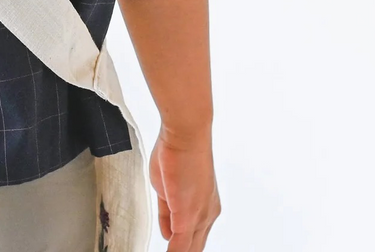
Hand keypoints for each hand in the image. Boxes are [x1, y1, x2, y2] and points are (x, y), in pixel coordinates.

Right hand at [148, 125, 220, 250]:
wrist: (186, 134)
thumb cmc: (176, 152)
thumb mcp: (166, 186)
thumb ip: (167, 212)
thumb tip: (167, 233)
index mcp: (205, 208)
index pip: (194, 239)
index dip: (183, 249)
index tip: (174, 250)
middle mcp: (207, 215)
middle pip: (195, 248)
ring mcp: (199, 217)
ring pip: (190, 250)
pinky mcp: (187, 215)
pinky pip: (179, 246)